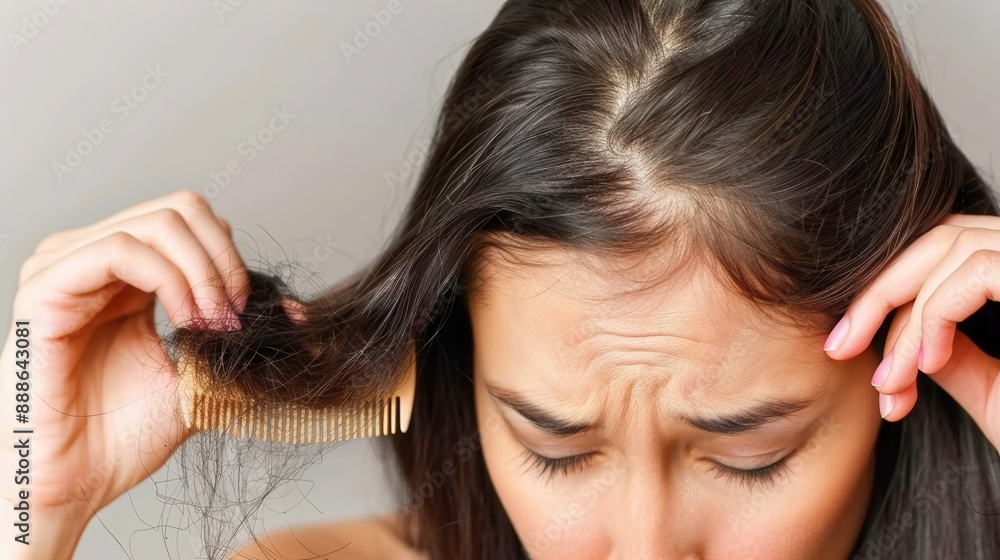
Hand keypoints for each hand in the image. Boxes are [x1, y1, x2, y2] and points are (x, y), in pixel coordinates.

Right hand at [0, 190, 248, 527]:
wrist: (77, 483)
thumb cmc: (125, 435)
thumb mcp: (201, 375)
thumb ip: (238, 338)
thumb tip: (296, 311)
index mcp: (125, 273)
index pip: (192, 220)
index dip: (231, 258)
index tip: (248, 313)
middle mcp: (92, 258)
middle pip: (181, 208)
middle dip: (224, 260)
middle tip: (232, 316)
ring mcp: (64, 268)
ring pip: (157, 222)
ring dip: (202, 272)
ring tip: (210, 325)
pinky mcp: (44, 288)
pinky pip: (120, 250)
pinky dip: (170, 278)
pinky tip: (184, 320)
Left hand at [822, 213, 999, 451]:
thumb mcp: (996, 393)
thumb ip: (951, 357)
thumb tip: (896, 336)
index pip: (943, 251)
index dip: (886, 294)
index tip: (844, 346)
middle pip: (940, 237)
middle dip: (876, 296)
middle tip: (837, 350)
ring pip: (951, 249)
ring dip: (902, 317)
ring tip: (890, 382)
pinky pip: (976, 273)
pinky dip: (935, 317)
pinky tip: (923, 366)